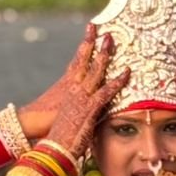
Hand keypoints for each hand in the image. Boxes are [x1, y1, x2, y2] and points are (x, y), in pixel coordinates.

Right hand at [44, 32, 129, 159]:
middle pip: (84, 61)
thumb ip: (75, 109)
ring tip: (112, 40)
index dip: (84, 48)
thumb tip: (83, 110)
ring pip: (95, 71)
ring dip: (105, 55)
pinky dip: (117, 82)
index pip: (76, 63)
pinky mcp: (89, 108)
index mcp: (66, 88)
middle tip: (103, 31)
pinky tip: (126, 73)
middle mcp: (73, 89)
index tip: (90, 34)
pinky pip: (105, 91)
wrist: (48, 144)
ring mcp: (81, 97)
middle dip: (94, 44)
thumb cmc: (54, 135)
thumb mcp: (65, 117)